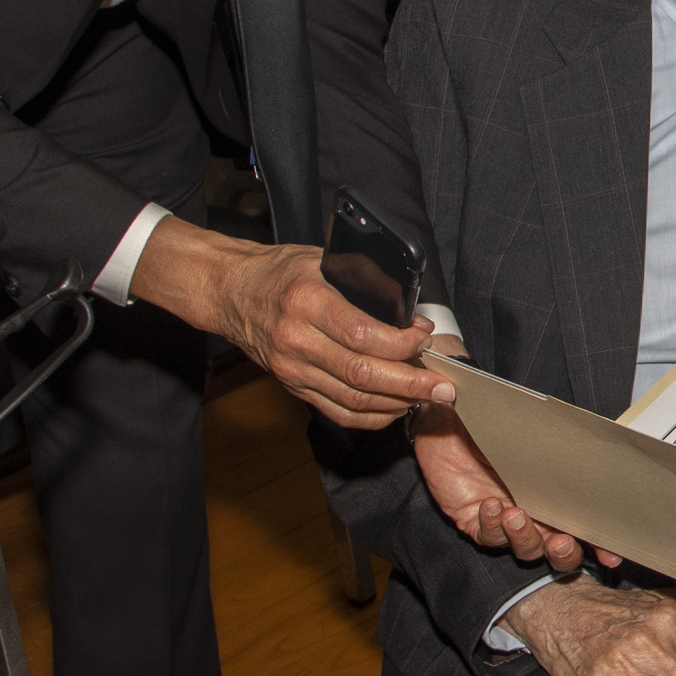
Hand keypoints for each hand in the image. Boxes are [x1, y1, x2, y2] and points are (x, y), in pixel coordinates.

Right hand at [130, 216, 450, 428]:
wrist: (230, 292)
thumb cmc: (279, 272)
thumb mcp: (321, 259)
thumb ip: (363, 281)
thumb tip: (410, 306)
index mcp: (306, 301)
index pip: (363, 334)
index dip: (402, 342)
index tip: (425, 336)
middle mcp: (297, 340)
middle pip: (363, 374)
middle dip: (411, 383)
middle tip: (444, 386)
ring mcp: (293, 369)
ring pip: (353, 399)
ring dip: (397, 403)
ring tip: (428, 397)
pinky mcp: (293, 386)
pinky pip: (338, 411)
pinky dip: (372, 416)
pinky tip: (396, 408)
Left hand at [412, 378, 618, 575]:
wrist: (447, 418)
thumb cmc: (495, 421)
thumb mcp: (532, 430)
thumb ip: (559, 442)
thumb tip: (595, 440)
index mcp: (558, 496)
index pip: (586, 526)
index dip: (601, 545)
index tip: (611, 555)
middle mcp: (537, 514)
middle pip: (560, 551)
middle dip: (564, 552)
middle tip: (560, 540)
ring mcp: (508, 521)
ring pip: (527, 549)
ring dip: (525, 536)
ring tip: (516, 514)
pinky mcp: (477, 522)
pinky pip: (489, 537)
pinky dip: (492, 525)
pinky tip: (491, 505)